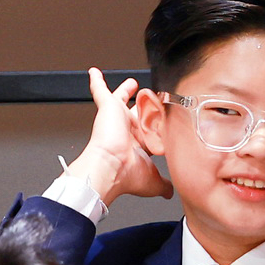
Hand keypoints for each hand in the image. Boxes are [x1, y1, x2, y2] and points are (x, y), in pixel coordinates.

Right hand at [61, 68, 172, 203]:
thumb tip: (170, 192)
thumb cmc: (126, 175)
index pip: (146, 135)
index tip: (159, 127)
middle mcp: (124, 133)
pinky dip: (97, 82)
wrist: (110, 168)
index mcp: (135, 147)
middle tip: (149, 101)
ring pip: (121, 101)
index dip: (153, 130)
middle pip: (135, 116)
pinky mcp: (107, 109)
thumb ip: (164, 184)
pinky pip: (100, 91)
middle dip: (142, 110)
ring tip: (133, 83)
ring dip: (126, 92)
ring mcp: (115, 120)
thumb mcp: (153, 180)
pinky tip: (95, 73)